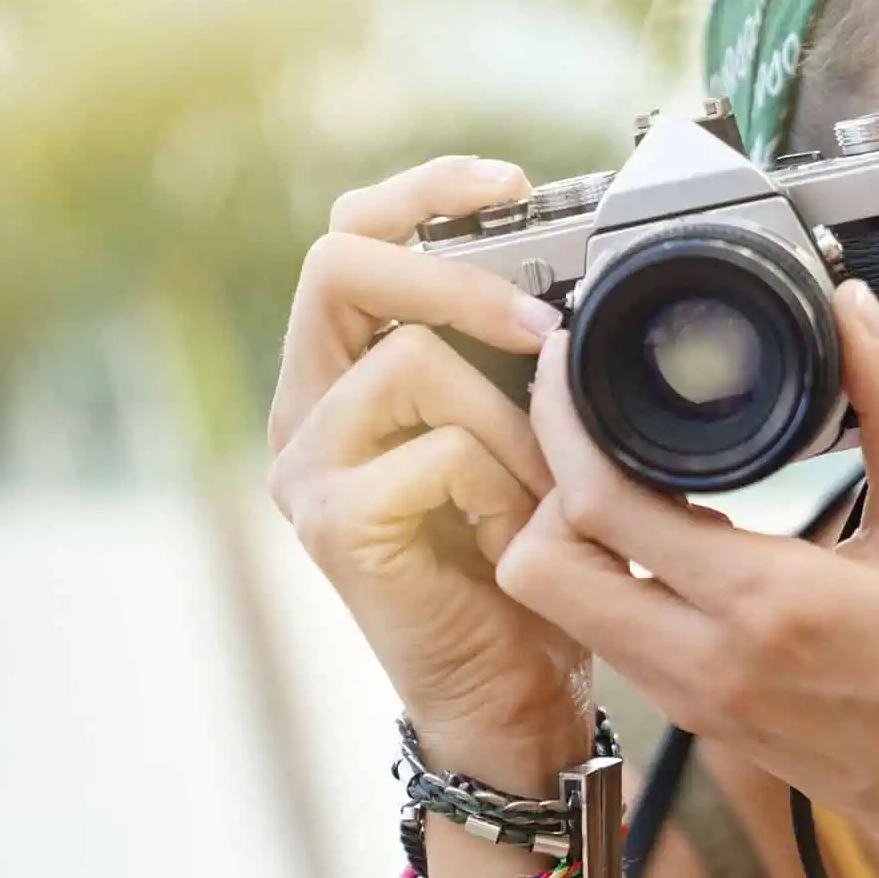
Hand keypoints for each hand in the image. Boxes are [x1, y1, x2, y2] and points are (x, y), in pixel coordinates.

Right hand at [266, 156, 591, 764]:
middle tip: (542, 325)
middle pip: (337, 263)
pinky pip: (438, 449)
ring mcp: (309, 466)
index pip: (350, 237)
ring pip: (412, 360)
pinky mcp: (334, 522)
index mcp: (345, 375)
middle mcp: (306, 410)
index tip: (508, 182)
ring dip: (511, 423)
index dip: (421, 190)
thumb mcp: (527, 440)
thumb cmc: (524, 566)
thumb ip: (518, 365)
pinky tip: (513, 537)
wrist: (509, 696)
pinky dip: (503, 486)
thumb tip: (572, 287)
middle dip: (455, 274)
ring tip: (538, 495)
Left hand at [493, 280, 878, 855]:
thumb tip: (855, 312)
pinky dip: (607, 577)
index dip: (562, 421)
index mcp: (764, 603)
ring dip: (571, 534)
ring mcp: (688, 696)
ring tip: (624, 471)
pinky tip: (664, 533)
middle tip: (588, 426)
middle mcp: (705, 659)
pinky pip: (605, 634)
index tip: (567, 363)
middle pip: (539, 564)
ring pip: (560, 606)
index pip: (601, 505)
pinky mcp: (691, 715)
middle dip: (545, 482)